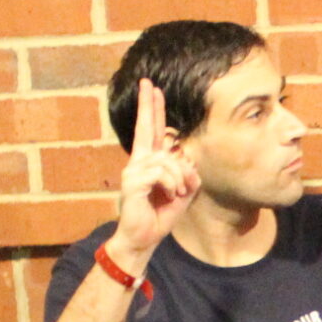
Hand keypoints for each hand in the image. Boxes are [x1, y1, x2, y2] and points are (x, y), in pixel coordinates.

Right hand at [105, 77, 197, 273]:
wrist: (143, 238)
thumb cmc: (160, 215)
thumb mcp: (182, 193)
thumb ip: (188, 175)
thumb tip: (189, 160)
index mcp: (149, 162)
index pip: (151, 131)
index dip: (152, 109)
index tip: (152, 88)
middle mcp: (138, 162)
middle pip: (145, 128)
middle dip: (148, 105)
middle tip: (148, 83)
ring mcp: (133, 171)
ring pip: (166, 159)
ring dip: (179, 178)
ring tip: (177, 193)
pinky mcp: (132, 182)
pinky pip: (161, 173)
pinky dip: (172, 185)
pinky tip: (170, 196)